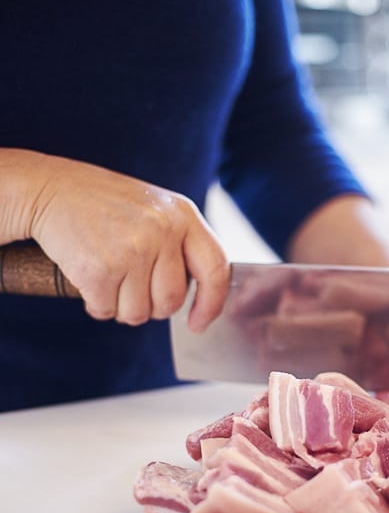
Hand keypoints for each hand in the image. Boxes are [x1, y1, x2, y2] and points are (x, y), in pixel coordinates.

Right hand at [0, 149, 229, 331]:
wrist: (48, 189)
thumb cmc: (103, 205)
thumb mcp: (155, 210)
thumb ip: (181, 245)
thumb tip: (200, 297)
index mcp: (182, 214)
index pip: (216, 269)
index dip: (211, 304)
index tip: (198, 323)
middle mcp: (163, 230)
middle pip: (171, 302)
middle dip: (150, 305)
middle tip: (130, 285)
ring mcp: (132, 250)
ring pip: (139, 313)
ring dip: (121, 306)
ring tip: (109, 275)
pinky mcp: (100, 269)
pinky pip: (107, 311)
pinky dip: (96, 303)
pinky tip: (89, 277)